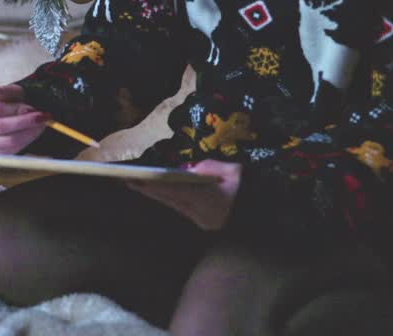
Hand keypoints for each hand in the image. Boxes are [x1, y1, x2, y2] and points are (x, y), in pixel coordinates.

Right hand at [0, 84, 51, 153]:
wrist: (19, 113)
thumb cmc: (14, 101)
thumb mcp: (12, 91)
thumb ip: (3, 91)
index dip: (15, 109)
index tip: (30, 107)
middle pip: (0, 126)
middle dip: (24, 121)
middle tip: (41, 116)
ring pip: (9, 140)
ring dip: (29, 131)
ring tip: (41, 123)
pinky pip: (15, 149)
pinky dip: (28, 139)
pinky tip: (34, 130)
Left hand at [126, 160, 241, 230]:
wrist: (264, 213)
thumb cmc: (250, 188)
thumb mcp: (232, 171)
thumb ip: (209, 168)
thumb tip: (190, 170)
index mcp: (211, 200)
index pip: (177, 191)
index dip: (157, 185)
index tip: (138, 180)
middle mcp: (203, 214)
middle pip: (171, 200)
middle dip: (150, 190)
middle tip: (128, 181)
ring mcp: (203, 221)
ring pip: (174, 206)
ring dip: (157, 195)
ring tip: (138, 185)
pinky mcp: (204, 224)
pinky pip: (182, 210)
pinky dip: (170, 200)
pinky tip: (158, 193)